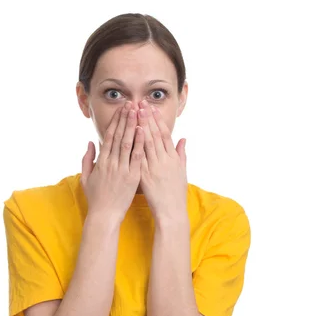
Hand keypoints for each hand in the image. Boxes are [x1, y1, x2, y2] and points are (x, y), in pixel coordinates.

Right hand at [81, 102, 144, 223]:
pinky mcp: (132, 178)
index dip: (115, 122)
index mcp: (101, 162)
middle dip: (125, 118)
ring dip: (133, 126)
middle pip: (119, 136)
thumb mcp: (86, 178)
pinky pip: (136, 158)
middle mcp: (111, 163)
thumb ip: (87, 159)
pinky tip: (143, 131)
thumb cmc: (96, 198)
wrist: (104, 216)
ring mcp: (122, 170)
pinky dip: (139, 144)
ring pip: (127, 143)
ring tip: (138, 111)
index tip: (120, 109)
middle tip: (131, 103)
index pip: (109, 137)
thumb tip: (90, 143)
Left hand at [137, 100, 187, 219]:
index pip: (165, 135)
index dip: (158, 120)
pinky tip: (133, 132)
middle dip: (148, 118)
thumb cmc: (176, 194)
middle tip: (140, 103)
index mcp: (173, 159)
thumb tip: (183, 139)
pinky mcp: (146, 176)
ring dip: (141, 125)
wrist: (172, 213)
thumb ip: (181, 154)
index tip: (151, 108)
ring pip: (148, 142)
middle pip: (156, 135)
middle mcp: (165, 160)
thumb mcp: (182, 172)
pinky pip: (140, 157)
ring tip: (135, 111)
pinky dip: (138, 143)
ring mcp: (155, 167)